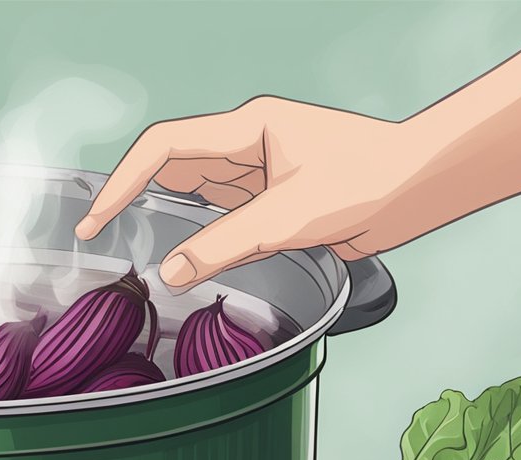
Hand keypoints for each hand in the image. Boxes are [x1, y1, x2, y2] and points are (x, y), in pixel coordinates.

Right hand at [74, 97, 426, 289]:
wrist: (422, 187)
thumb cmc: (372, 180)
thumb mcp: (290, 217)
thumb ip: (226, 245)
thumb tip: (172, 270)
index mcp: (249, 128)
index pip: (164, 147)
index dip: (123, 181)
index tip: (98, 216)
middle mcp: (248, 145)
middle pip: (174, 171)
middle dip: (141, 204)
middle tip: (109, 242)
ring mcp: (260, 172)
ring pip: (198, 198)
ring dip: (177, 226)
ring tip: (147, 257)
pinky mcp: (273, 199)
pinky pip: (225, 218)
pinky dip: (207, 240)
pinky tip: (198, 262)